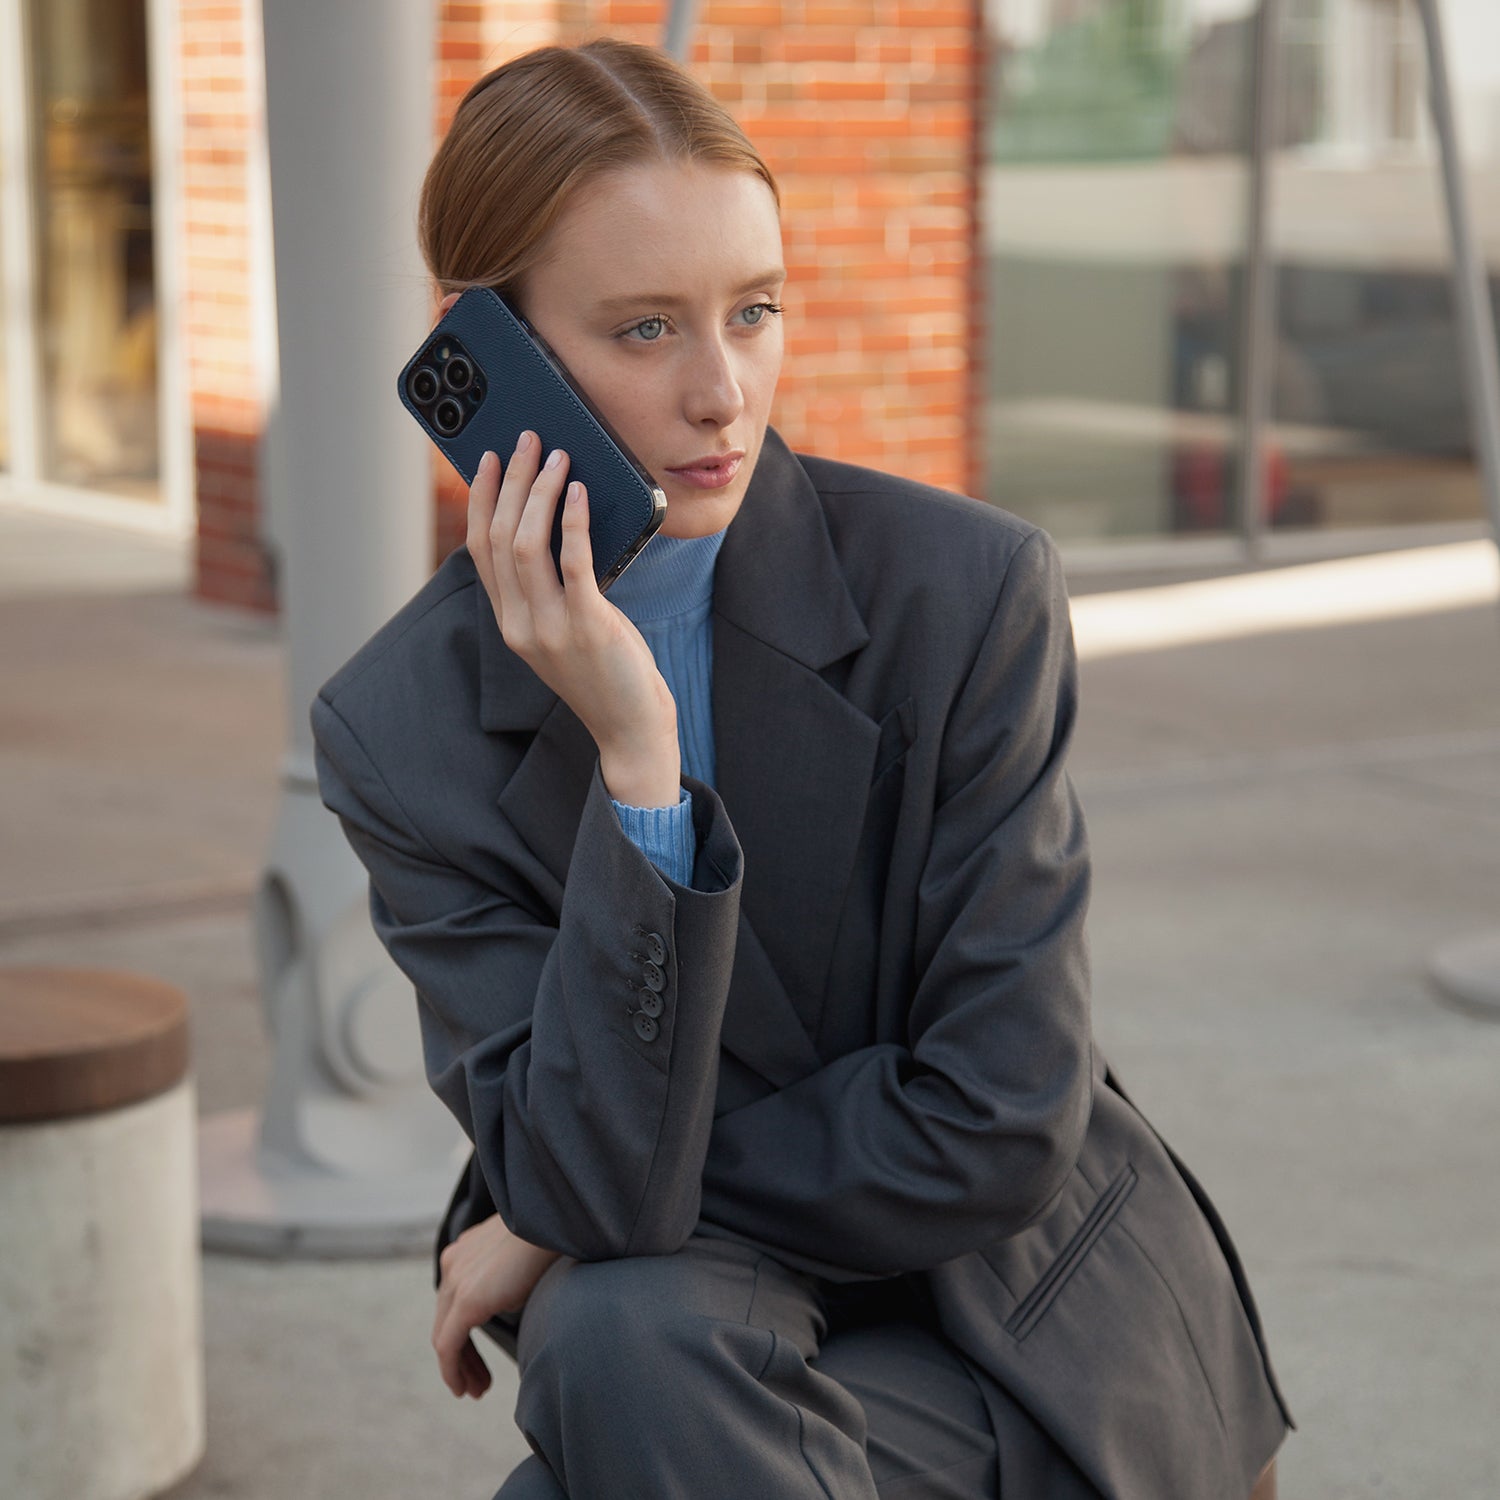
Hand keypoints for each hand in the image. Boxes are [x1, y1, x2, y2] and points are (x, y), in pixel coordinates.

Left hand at [432, 1215, 561, 1398]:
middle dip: (463, 1355)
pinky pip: (448, 1346)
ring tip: (476, 1390)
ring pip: (445, 1336)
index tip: (481, 1356)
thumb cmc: (551, 1236)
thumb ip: (510, 1280)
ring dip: (460, 1367)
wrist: (556, 1219)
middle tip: (479, 1382)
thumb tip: (514, 1303)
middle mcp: (454, 1262)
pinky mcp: (465, 1301)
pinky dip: (453, 1370)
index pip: (456, 1301)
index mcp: (466, 1249)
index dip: (466, 1333)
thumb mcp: (525, 1259)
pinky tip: (464, 1389)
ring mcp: (456, 1280)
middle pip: (447, 1320)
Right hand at [466, 432, 681, 807]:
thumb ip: (553, 589)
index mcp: (509, 622)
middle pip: (499, 537)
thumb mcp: (566, 629)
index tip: (487, 460)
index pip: (480, 550)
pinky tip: (579, 492)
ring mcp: (549, 627)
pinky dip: (572, 520)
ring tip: (556, 456)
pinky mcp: (587, 626)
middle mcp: (519, 624)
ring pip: (526, 543)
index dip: (481, 500)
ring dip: (539, 492)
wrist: (630, 727)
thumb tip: (561, 520)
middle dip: (510, 481)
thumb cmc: (607, 672)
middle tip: (526, 440)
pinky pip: (571, 562)